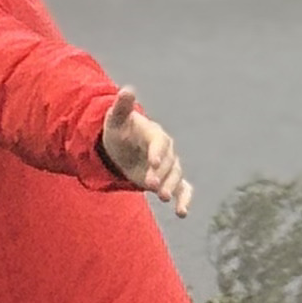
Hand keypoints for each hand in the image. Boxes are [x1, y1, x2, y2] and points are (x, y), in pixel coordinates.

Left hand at [100, 89, 192, 216]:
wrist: (121, 147)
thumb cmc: (119, 130)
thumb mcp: (116, 119)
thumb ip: (122, 107)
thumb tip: (127, 90)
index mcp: (155, 134)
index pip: (159, 143)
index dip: (157, 152)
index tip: (152, 163)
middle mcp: (166, 150)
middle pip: (168, 163)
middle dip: (161, 174)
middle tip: (152, 186)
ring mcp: (168, 165)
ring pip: (176, 177)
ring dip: (172, 188)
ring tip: (164, 198)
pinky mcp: (169, 180)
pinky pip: (183, 189)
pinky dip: (185, 199)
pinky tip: (182, 213)